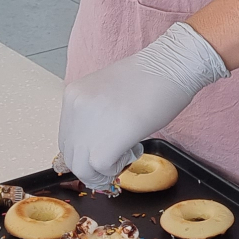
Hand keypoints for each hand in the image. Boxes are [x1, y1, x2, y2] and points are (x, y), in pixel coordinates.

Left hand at [58, 23, 228, 188]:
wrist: (172, 66)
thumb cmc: (149, 78)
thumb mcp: (107, 93)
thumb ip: (94, 116)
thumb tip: (94, 143)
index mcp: (74, 95)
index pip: (67, 138)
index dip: (83, 153)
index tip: (96, 159)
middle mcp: (76, 108)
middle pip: (71, 156)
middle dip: (91, 168)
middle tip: (111, 165)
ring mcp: (89, 123)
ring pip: (82, 167)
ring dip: (102, 172)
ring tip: (122, 158)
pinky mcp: (107, 139)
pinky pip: (101, 167)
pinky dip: (114, 169)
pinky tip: (130, 153)